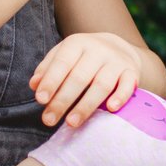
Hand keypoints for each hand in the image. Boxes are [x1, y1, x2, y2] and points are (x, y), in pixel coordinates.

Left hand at [29, 31, 146, 128]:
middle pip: (79, 77)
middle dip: (63, 100)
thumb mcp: (64, 55)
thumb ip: (48, 68)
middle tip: (49, 120)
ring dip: (86, 105)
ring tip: (71, 122)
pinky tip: (110, 109)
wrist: (117, 47)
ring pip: (102, 84)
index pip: (62, 63)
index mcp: (77, 43)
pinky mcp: (132, 72)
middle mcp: (98, 49)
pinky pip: (127, 85)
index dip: (51, 81)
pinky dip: (120, 97)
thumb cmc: (82, 57)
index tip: (40, 100)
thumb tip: (34, 85)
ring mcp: (116, 61)